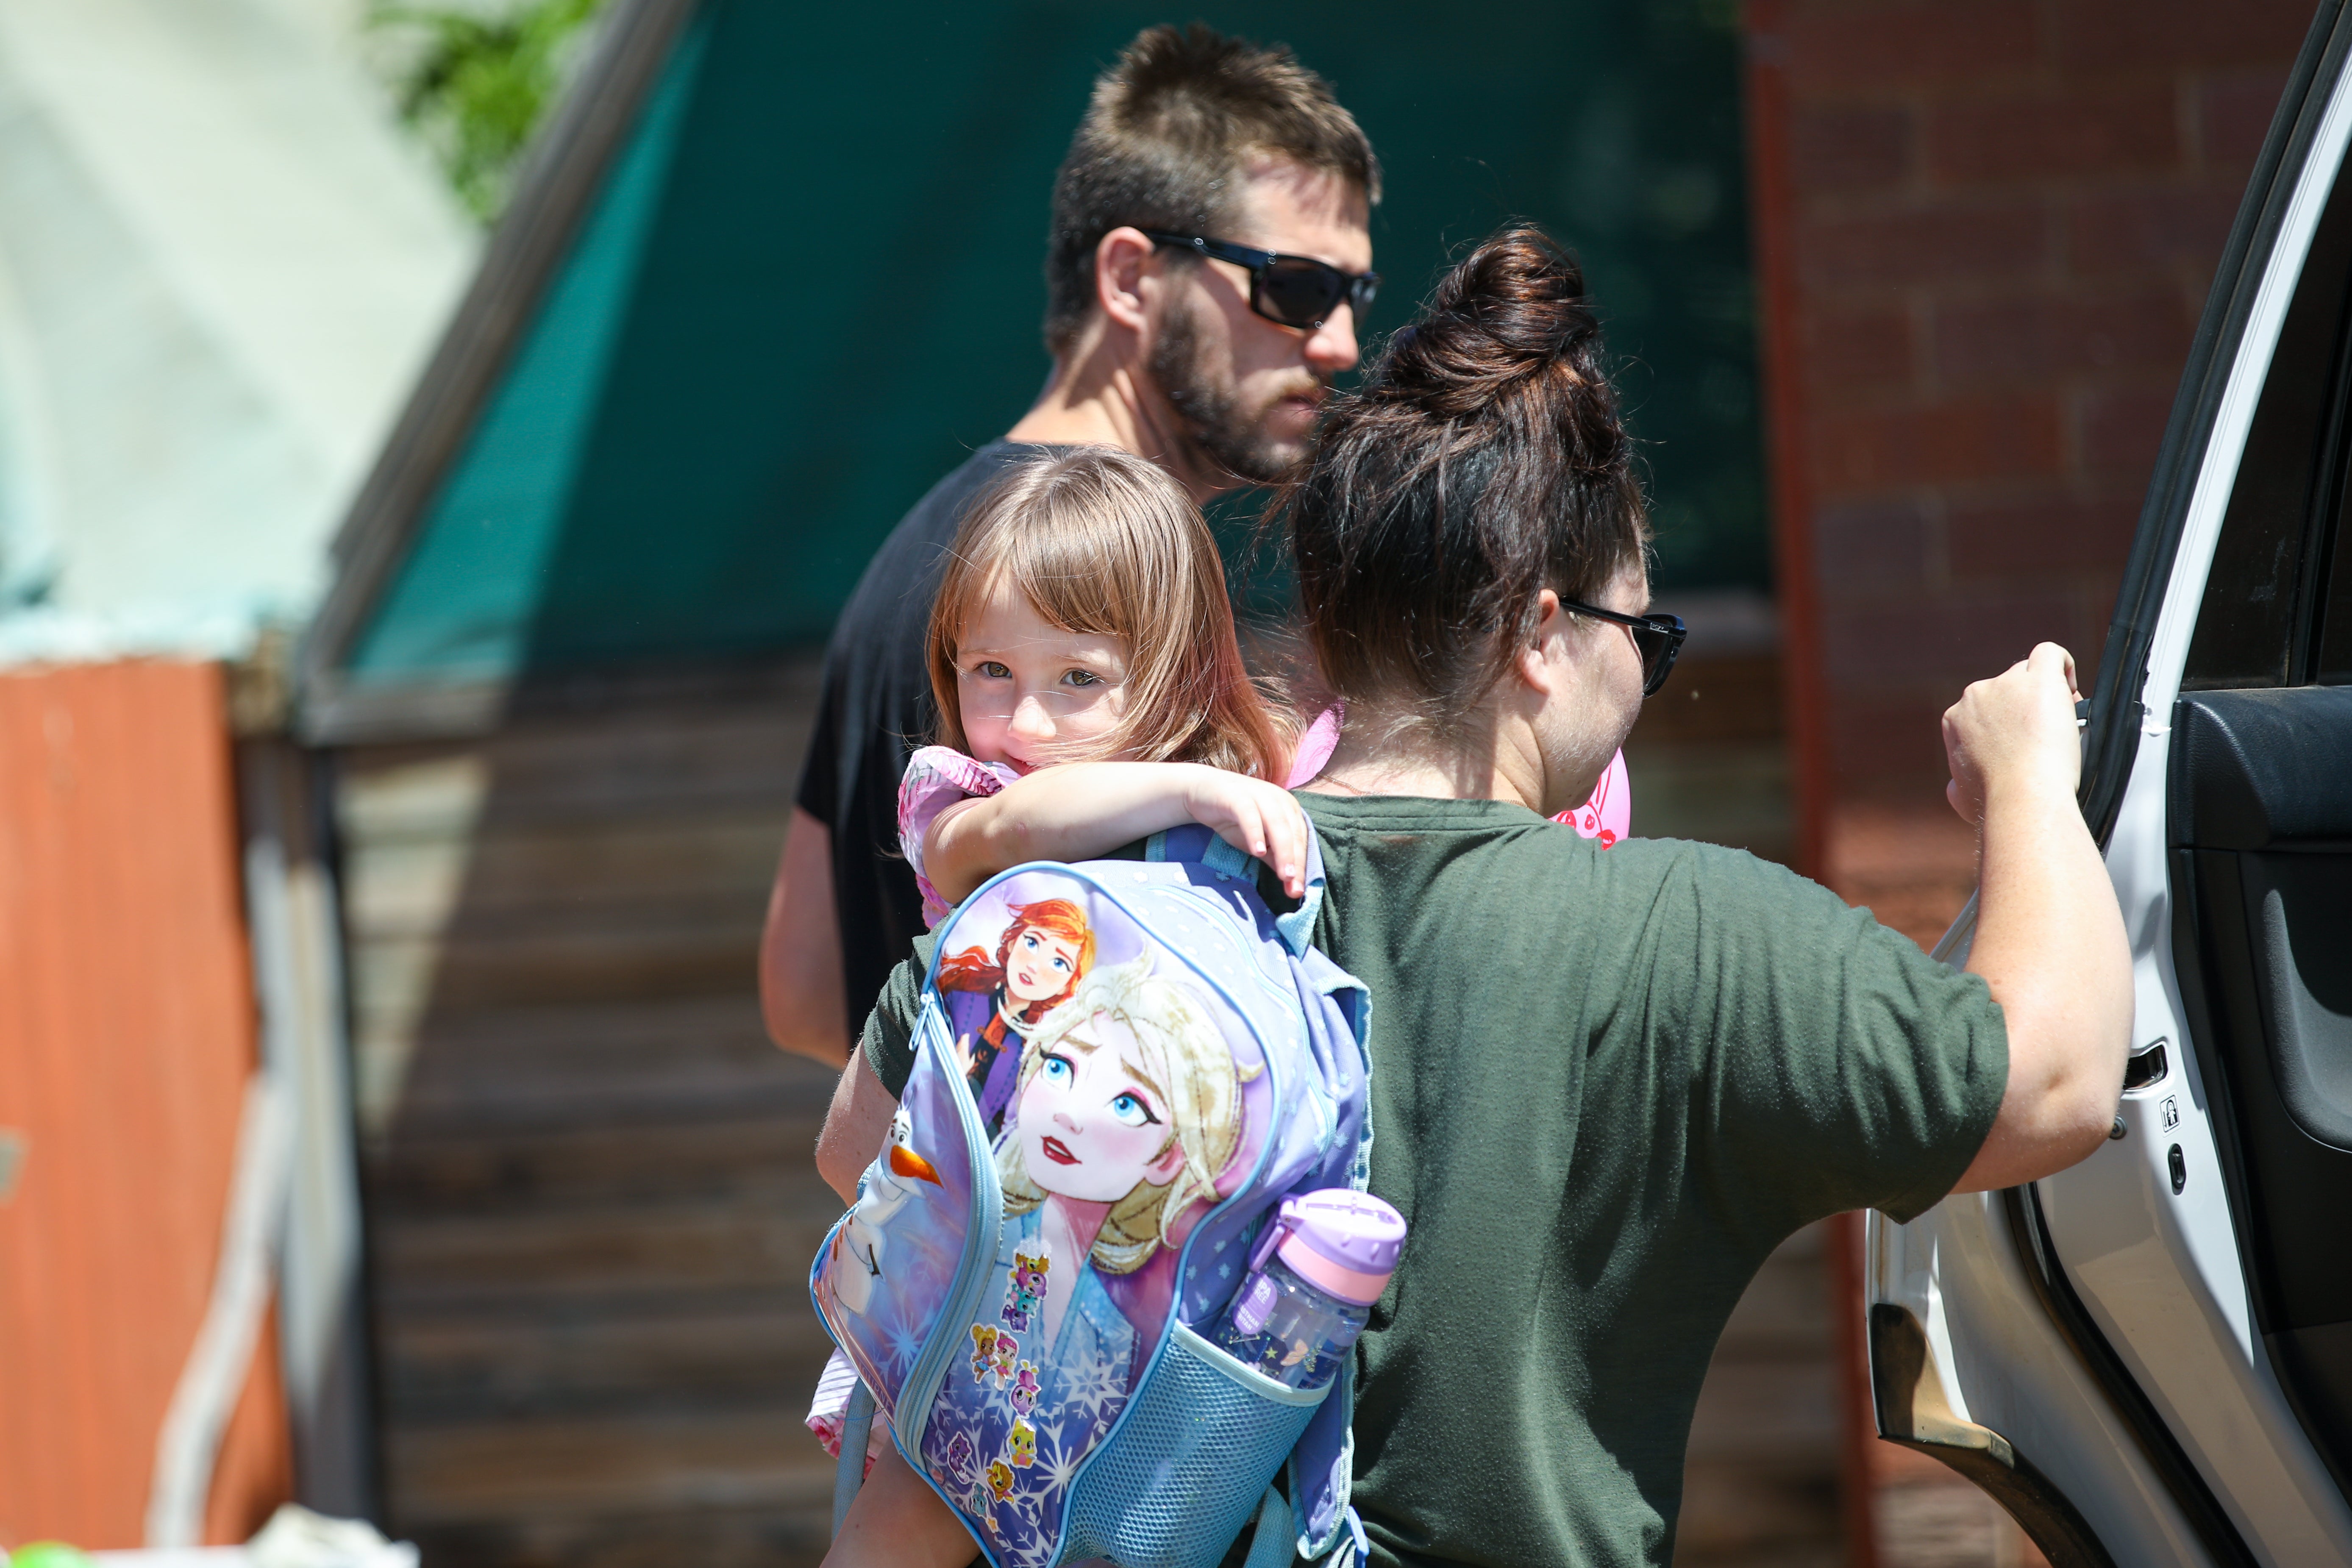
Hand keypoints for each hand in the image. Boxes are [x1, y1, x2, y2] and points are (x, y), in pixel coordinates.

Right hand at [1182, 770, 1312, 897]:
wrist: (1204, 791)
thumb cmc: (1236, 818)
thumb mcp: (1258, 842)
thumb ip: (1275, 858)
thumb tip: (1292, 884)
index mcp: (1289, 809)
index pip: (1301, 840)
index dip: (1302, 866)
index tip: (1299, 891)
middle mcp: (1279, 800)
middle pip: (1293, 834)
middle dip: (1295, 862)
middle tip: (1295, 888)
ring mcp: (1260, 795)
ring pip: (1277, 825)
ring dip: (1283, 851)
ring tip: (1285, 876)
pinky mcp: (1238, 797)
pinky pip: (1250, 815)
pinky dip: (1255, 833)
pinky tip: (1257, 852)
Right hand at [1943, 642, 2082, 825]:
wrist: (2021, 797)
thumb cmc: (1993, 803)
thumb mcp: (1960, 796)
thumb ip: (1957, 781)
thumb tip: (1956, 783)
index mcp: (1955, 719)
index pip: (1985, 709)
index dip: (2007, 723)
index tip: (2024, 743)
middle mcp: (1975, 696)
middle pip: (2006, 687)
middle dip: (2026, 706)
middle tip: (2047, 735)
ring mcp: (2006, 684)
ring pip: (2029, 674)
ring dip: (2045, 693)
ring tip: (2063, 724)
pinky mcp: (2038, 679)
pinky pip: (2049, 654)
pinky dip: (2063, 666)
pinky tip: (2070, 688)